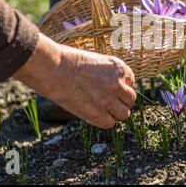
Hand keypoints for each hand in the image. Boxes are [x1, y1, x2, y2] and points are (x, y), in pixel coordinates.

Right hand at [14, 34, 135, 128]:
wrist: (55, 69)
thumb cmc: (69, 62)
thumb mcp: (96, 62)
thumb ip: (108, 75)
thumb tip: (110, 88)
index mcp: (120, 68)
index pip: (130, 84)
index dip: (120, 89)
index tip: (111, 91)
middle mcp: (119, 84)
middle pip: (130, 99)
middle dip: (120, 101)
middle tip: (108, 102)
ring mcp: (110, 100)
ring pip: (124, 114)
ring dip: (115, 113)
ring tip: (102, 110)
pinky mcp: (99, 114)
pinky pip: (109, 123)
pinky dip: (103, 121)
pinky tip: (93, 115)